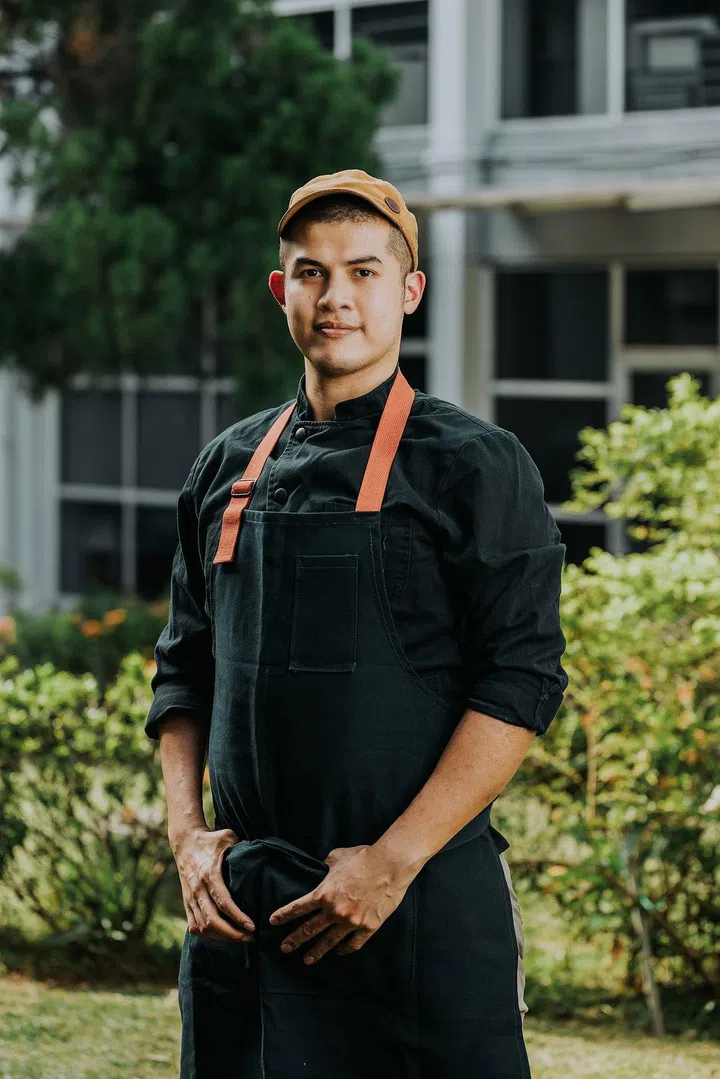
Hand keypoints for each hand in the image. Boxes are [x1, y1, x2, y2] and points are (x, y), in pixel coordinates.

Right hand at [171, 825, 255, 941]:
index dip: (237, 917)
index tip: (252, 926)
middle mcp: (197, 889)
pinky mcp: (186, 903)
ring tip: (240, 938)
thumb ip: (243, 846)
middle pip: (212, 921)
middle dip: (232, 934)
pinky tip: (223, 936)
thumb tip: (261, 854)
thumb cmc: (211, 840)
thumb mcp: (227, 837)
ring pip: (203, 927)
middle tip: (250, 937)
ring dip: (222, 937)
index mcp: (209, 874)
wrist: (184, 842)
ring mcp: (190, 898)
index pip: (223, 902)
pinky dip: (208, 935)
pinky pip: (194, 926)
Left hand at [268, 843, 416, 964]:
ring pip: (329, 941)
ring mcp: (351, 921)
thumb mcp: (338, 857)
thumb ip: (326, 866)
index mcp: (324, 893)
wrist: (389, 865)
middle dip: (295, 940)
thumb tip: (322, 867)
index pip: (298, 908)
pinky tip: (339, 952)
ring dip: (316, 952)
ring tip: (307, 960)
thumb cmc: (363, 857)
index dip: (284, 915)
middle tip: (284, 949)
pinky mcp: (368, 927)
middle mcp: (334, 911)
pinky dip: (345, 949)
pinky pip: (353, 944)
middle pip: (309, 929)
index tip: (273, 922)